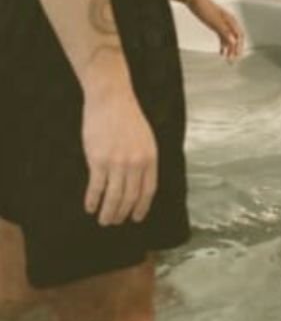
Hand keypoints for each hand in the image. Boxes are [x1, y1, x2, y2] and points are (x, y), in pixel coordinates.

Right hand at [81, 77, 157, 225]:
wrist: (111, 99)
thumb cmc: (128, 116)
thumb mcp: (145, 138)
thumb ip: (143, 159)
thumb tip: (138, 182)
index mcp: (150, 157)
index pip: (148, 190)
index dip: (142, 207)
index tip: (136, 217)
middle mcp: (136, 163)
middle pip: (130, 198)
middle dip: (122, 213)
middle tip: (115, 221)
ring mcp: (117, 163)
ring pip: (114, 198)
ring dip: (108, 213)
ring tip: (103, 220)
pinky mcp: (99, 161)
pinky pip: (96, 188)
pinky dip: (92, 201)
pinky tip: (90, 207)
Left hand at [188, 0, 244, 59]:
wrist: (195, 0)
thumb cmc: (204, 8)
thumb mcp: (215, 22)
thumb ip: (225, 32)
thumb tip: (233, 42)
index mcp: (231, 21)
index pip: (239, 36)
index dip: (239, 47)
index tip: (237, 57)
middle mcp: (229, 22)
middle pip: (236, 38)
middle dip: (235, 50)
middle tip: (233, 61)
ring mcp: (223, 23)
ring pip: (229, 38)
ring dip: (229, 49)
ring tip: (228, 58)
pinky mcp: (216, 24)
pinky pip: (223, 37)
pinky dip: (223, 45)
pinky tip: (221, 51)